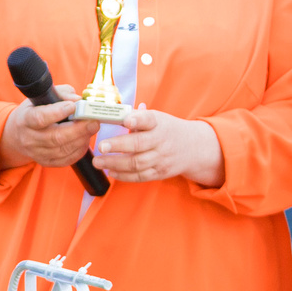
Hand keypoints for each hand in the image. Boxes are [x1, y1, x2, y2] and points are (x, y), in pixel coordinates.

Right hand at [0, 99, 98, 169]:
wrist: (19, 134)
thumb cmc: (35, 111)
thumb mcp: (43, 97)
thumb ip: (62, 94)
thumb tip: (79, 100)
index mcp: (26, 119)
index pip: (40, 118)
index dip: (57, 112)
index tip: (73, 106)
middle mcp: (29, 139)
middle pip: (55, 137)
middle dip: (78, 129)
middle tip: (94, 121)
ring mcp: (37, 153)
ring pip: (64, 149)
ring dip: (82, 139)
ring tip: (92, 128)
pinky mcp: (46, 162)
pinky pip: (67, 160)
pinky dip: (80, 150)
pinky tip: (85, 139)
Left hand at [89, 108, 223, 185]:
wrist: (193, 147)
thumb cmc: (166, 130)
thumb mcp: (156, 118)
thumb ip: (136, 118)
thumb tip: (111, 114)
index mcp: (158, 123)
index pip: (148, 120)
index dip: (137, 120)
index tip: (126, 121)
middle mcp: (161, 141)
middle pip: (138, 144)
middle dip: (118, 145)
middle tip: (100, 146)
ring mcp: (161, 158)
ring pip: (137, 163)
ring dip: (115, 163)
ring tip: (98, 162)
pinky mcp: (160, 172)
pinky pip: (140, 176)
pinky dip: (124, 176)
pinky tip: (111, 172)